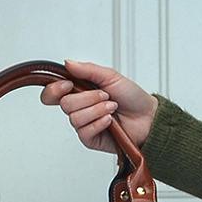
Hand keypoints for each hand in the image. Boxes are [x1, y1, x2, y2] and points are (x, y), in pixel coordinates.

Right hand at [40, 59, 158, 155]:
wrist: (148, 117)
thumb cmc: (132, 97)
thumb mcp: (111, 76)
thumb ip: (88, 69)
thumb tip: (68, 63)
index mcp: (79, 91)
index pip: (52, 93)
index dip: (55, 89)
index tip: (68, 84)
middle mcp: (79, 108)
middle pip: (64, 105)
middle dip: (88, 98)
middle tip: (105, 96)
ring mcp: (84, 124)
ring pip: (75, 118)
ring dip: (97, 110)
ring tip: (112, 108)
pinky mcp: (90, 139)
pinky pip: (84, 132)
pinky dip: (99, 123)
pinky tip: (110, 121)